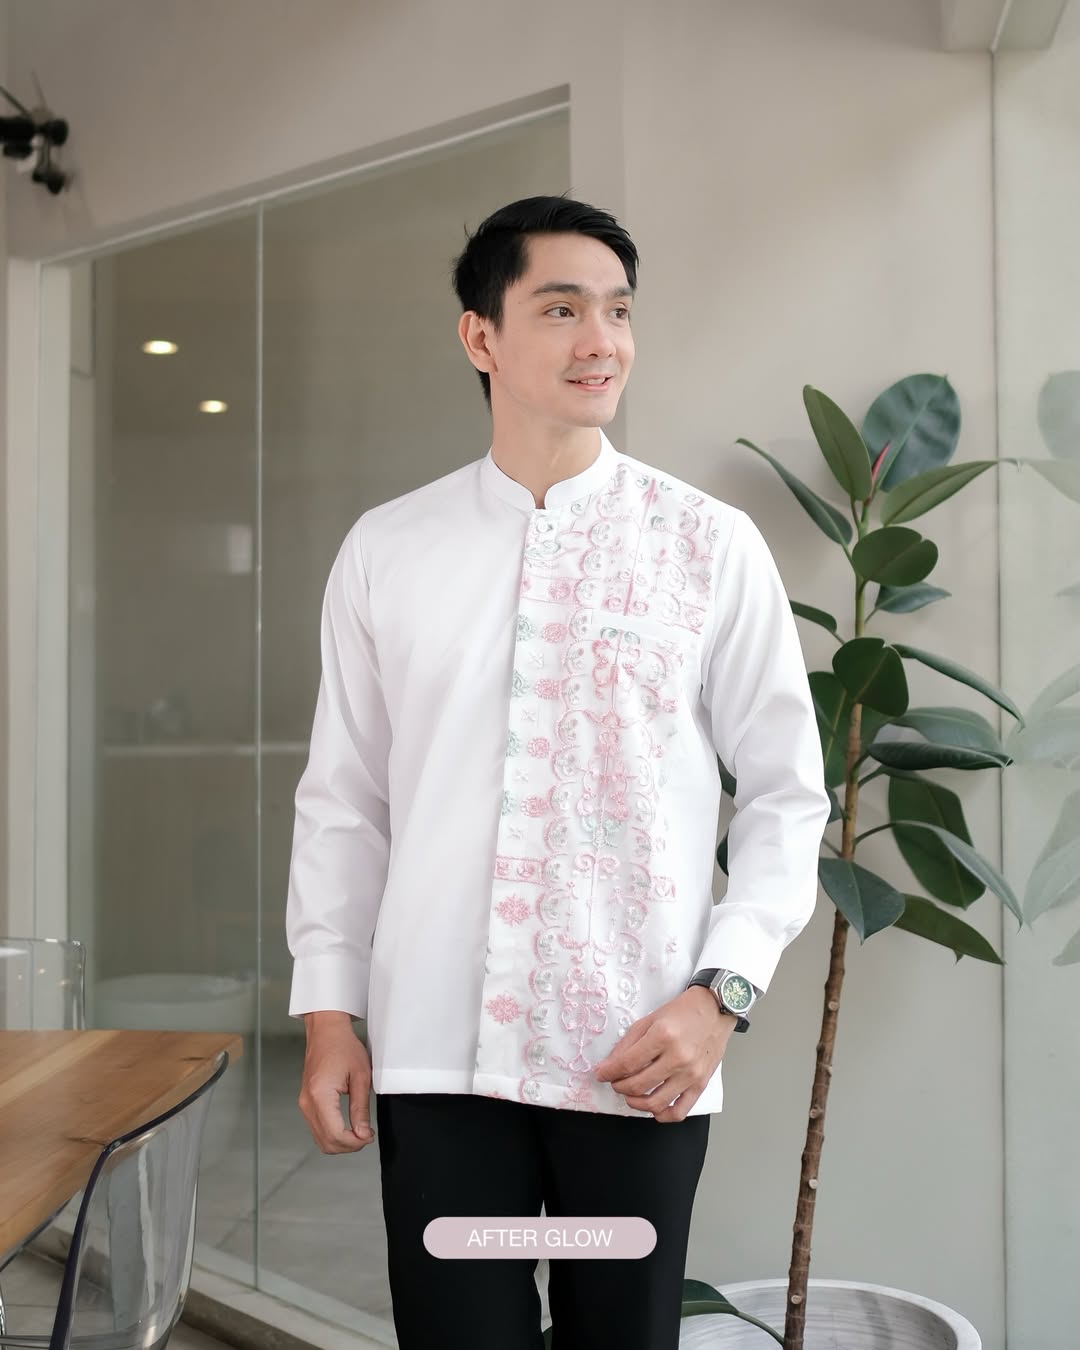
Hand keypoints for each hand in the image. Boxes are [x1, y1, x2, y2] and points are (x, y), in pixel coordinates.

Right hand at [299, 1010, 375, 1152]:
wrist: (326, 1032)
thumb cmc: (343, 1047)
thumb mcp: (361, 1076)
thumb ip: (360, 1109)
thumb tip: (363, 1135)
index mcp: (320, 1095)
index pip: (335, 1135)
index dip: (355, 1143)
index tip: (369, 1136)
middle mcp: (307, 1103)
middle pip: (326, 1143)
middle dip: (349, 1146)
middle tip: (367, 1135)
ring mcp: (303, 1104)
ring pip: (320, 1140)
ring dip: (341, 1142)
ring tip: (360, 1131)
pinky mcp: (305, 1103)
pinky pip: (317, 1129)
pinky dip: (333, 1134)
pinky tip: (348, 1126)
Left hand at [592, 987, 734, 1121]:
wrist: (715, 1010)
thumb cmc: (682, 1012)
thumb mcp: (650, 1019)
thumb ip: (628, 1043)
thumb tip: (610, 1065)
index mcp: (662, 1036)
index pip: (627, 1063)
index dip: (608, 1072)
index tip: (600, 1074)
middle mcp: (678, 1057)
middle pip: (638, 1085)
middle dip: (619, 1086)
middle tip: (615, 1082)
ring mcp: (691, 1074)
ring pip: (656, 1102)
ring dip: (636, 1103)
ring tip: (630, 1095)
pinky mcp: (701, 1085)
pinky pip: (680, 1111)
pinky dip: (663, 1115)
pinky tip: (653, 1107)